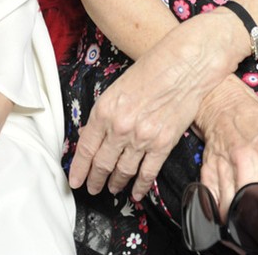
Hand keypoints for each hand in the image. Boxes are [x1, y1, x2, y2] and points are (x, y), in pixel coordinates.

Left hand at [70, 16, 239, 200]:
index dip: (79, 168)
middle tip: (91, 187)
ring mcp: (142, 138)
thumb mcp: (117, 88)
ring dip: (115, 183)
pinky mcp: (162, 144)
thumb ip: (104, 114)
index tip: (75, 179)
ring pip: (123, 170)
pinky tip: (135, 192)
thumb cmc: (151, 69)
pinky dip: (140, 185)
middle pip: (102, 163)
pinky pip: (147, 172)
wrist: (182, 65)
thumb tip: (93, 134)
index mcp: (104, 110)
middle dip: (95, 179)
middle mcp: (120, 127)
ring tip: (111, 189)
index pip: (86, 147)